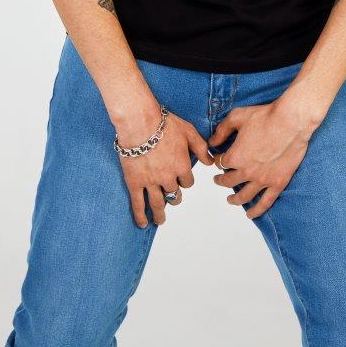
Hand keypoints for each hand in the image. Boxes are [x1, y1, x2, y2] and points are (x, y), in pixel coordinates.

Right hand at [117, 110, 213, 227]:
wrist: (140, 123)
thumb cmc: (164, 124)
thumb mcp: (189, 131)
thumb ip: (201, 147)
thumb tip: (210, 162)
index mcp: (182, 166)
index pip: (188, 182)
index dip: (185, 180)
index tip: (181, 178)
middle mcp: (168, 177)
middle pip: (174, 194)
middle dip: (175, 196)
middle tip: (173, 198)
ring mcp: (151, 182)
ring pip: (158, 203)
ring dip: (160, 214)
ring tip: (160, 220)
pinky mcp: (135, 182)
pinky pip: (138, 203)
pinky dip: (140, 215)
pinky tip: (142, 223)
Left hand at [208, 100, 313, 218]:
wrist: (291, 122)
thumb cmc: (265, 117)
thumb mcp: (237, 117)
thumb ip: (222, 130)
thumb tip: (212, 141)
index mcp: (235, 156)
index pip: (221, 163)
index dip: (218, 160)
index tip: (219, 158)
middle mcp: (246, 172)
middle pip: (229, 181)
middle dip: (221, 180)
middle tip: (219, 179)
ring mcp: (262, 180)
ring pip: (244, 196)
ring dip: (234, 199)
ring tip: (230, 199)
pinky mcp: (277, 183)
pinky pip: (265, 203)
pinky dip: (256, 211)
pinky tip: (250, 214)